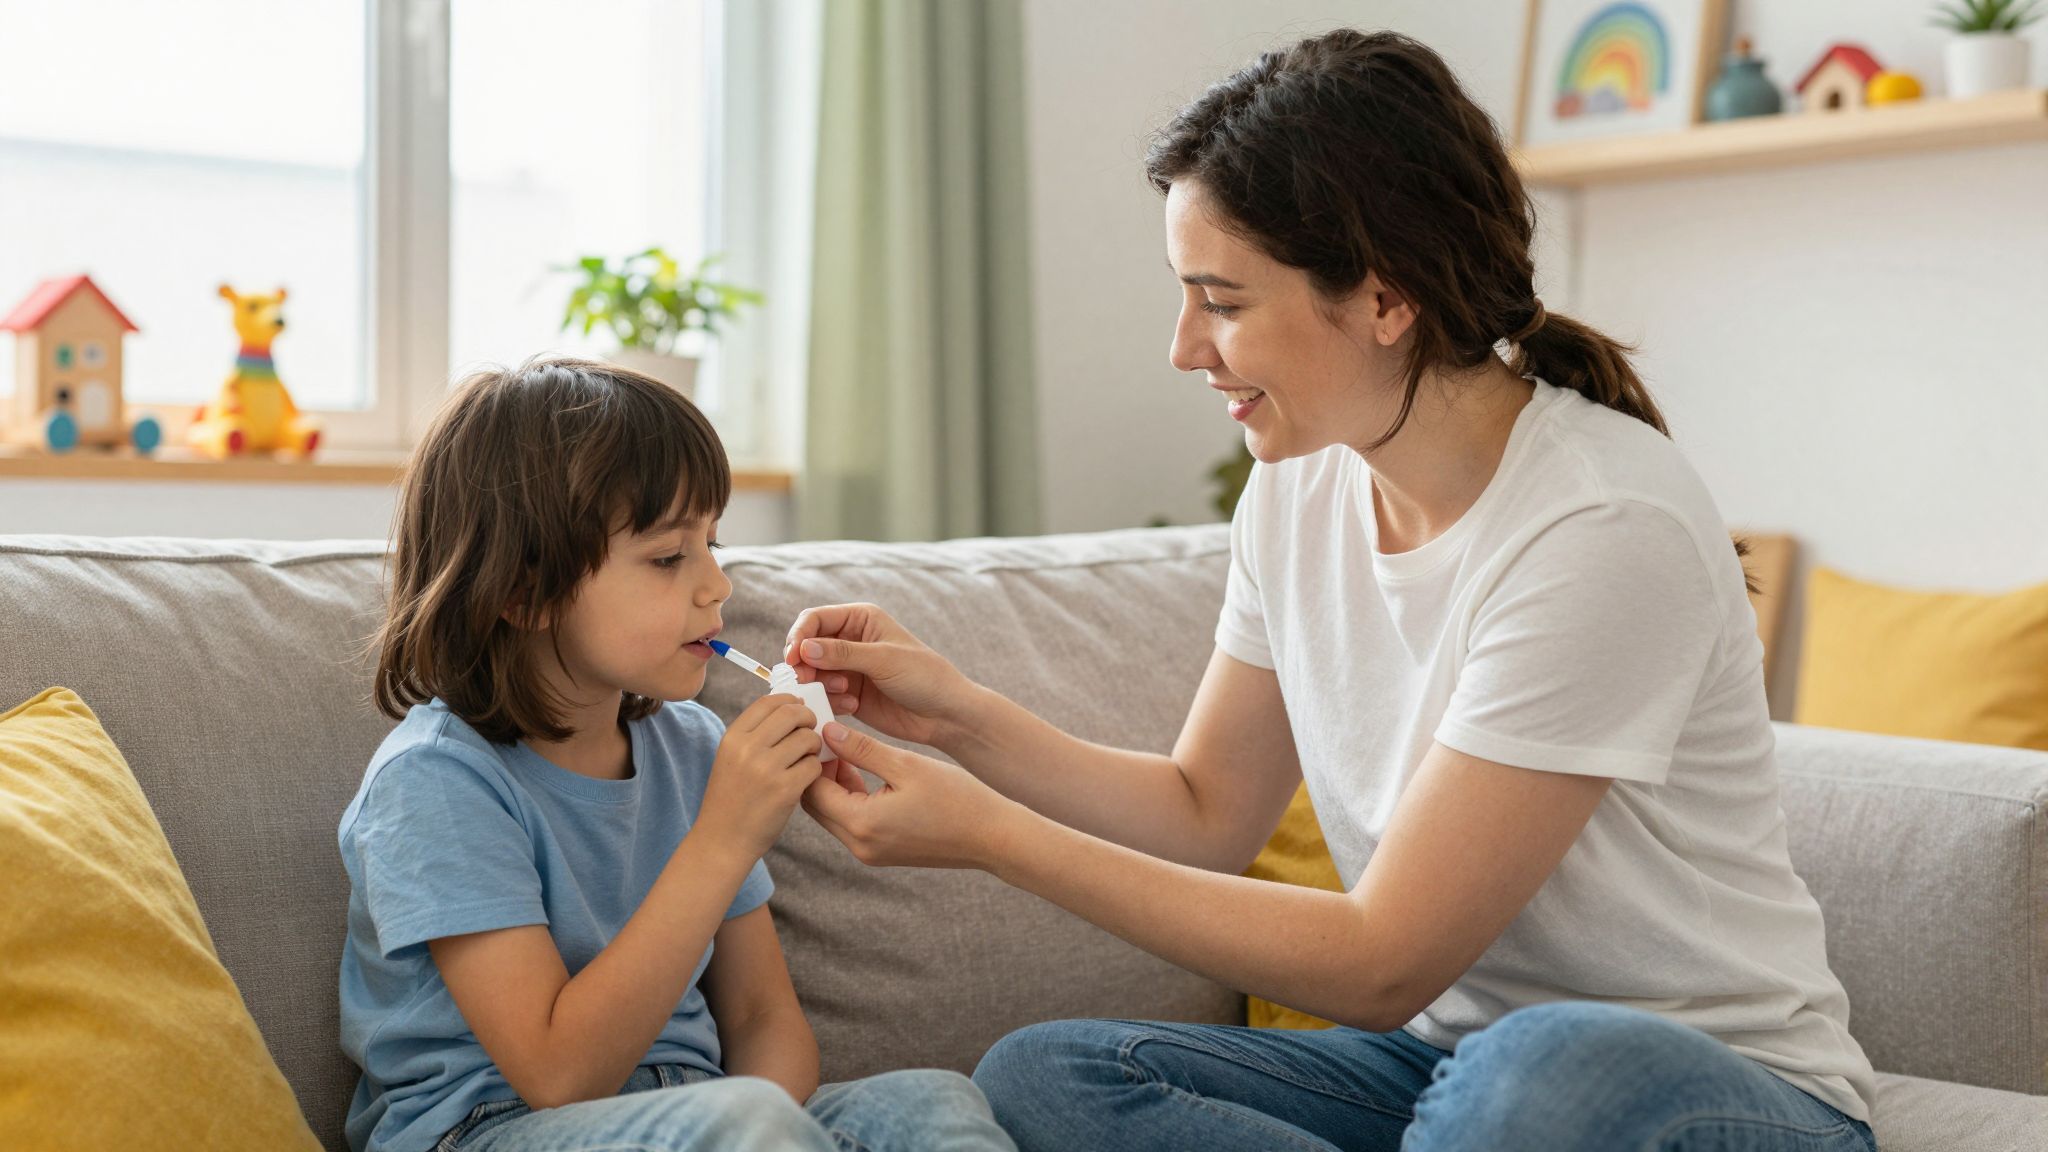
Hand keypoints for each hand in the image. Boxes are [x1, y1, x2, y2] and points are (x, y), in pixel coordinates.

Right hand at [701, 694, 824, 858]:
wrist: (722, 840)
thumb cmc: (731, 799)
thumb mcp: (731, 758)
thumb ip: (755, 734)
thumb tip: (791, 707)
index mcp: (733, 738)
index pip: (768, 702)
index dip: (790, 701)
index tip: (799, 707)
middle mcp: (748, 749)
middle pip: (792, 714)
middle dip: (808, 719)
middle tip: (809, 731)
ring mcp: (766, 769)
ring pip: (807, 738)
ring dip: (813, 746)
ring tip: (806, 758)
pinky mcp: (785, 790)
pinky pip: (814, 765)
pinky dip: (814, 770)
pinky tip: (804, 779)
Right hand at [784, 603, 975, 749]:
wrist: (944, 713)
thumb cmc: (924, 676)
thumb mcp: (884, 660)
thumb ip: (843, 653)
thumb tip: (804, 648)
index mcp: (861, 619)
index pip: (815, 619)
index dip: (799, 636)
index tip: (793, 657)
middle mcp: (850, 641)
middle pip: (807, 647)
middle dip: (803, 664)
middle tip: (807, 680)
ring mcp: (848, 669)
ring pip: (812, 673)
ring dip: (819, 684)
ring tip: (844, 692)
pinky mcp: (848, 694)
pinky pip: (823, 695)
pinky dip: (830, 701)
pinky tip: (853, 706)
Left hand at [801, 723, 1025, 870]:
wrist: (992, 837)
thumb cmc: (956, 798)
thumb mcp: (906, 765)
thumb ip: (862, 749)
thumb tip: (827, 732)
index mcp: (862, 823)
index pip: (813, 789)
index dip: (814, 758)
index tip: (823, 732)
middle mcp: (859, 845)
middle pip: (816, 805)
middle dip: (818, 773)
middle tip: (832, 740)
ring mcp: (869, 853)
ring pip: (832, 815)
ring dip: (834, 785)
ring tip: (850, 753)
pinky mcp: (881, 853)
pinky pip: (852, 824)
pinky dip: (851, 799)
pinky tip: (867, 774)